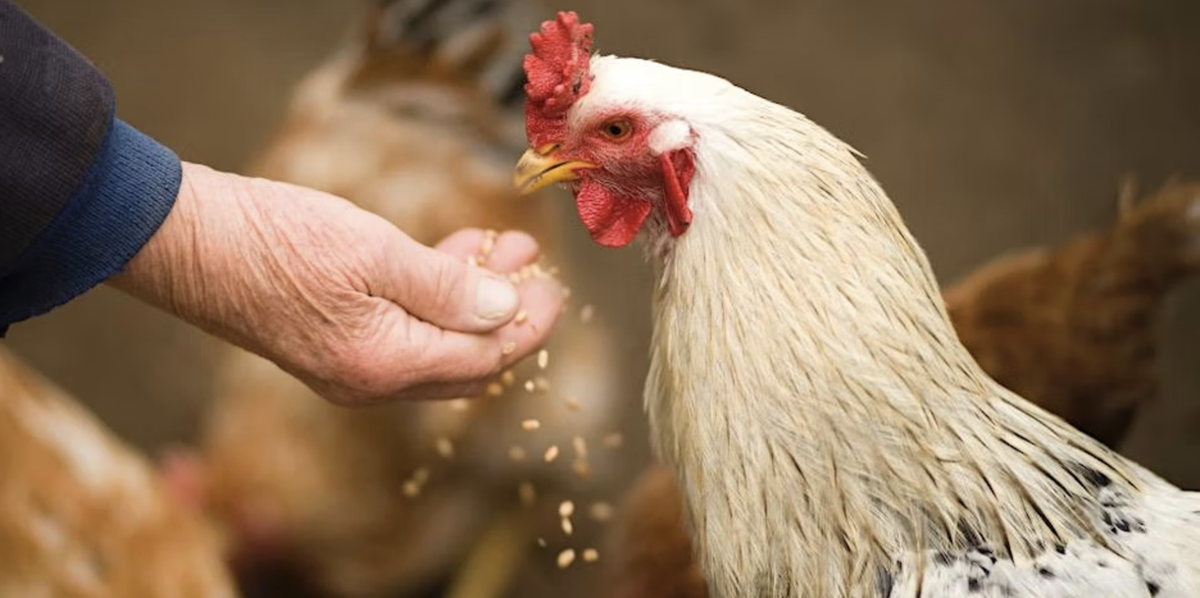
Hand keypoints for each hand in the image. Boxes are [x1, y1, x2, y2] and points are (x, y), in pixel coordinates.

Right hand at [109, 162, 564, 404]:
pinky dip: (435, 298)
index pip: (485, 359)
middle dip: (509, 317)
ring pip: (438, 344)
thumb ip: (447, 287)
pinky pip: (404, 332)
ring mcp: (350, 366)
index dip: (528, 325)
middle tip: (535, 270)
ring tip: (505, 248)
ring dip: (475, 300)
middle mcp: (371, 380)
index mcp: (386, 364)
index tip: (554, 285)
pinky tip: (452, 254)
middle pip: (467, 362)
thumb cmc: (274, 239)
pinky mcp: (333, 342)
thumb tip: (508, 310)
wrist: (184, 241)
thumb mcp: (373, 252)